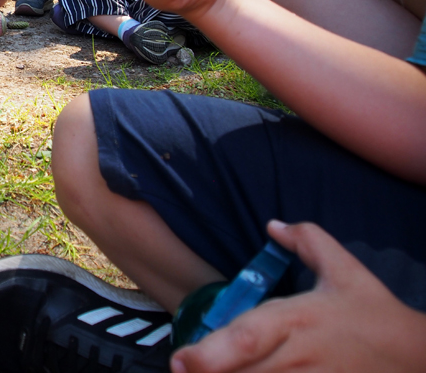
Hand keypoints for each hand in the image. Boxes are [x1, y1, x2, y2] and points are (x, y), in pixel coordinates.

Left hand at [171, 221, 425, 372]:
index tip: (180, 360)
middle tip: (181, 372)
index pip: (247, 338)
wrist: (419, 358)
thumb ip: (307, 240)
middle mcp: (298, 356)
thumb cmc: (372, 313)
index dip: (210, 353)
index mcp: (296, 319)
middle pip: (244, 372)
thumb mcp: (345, 268)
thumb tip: (273, 225)